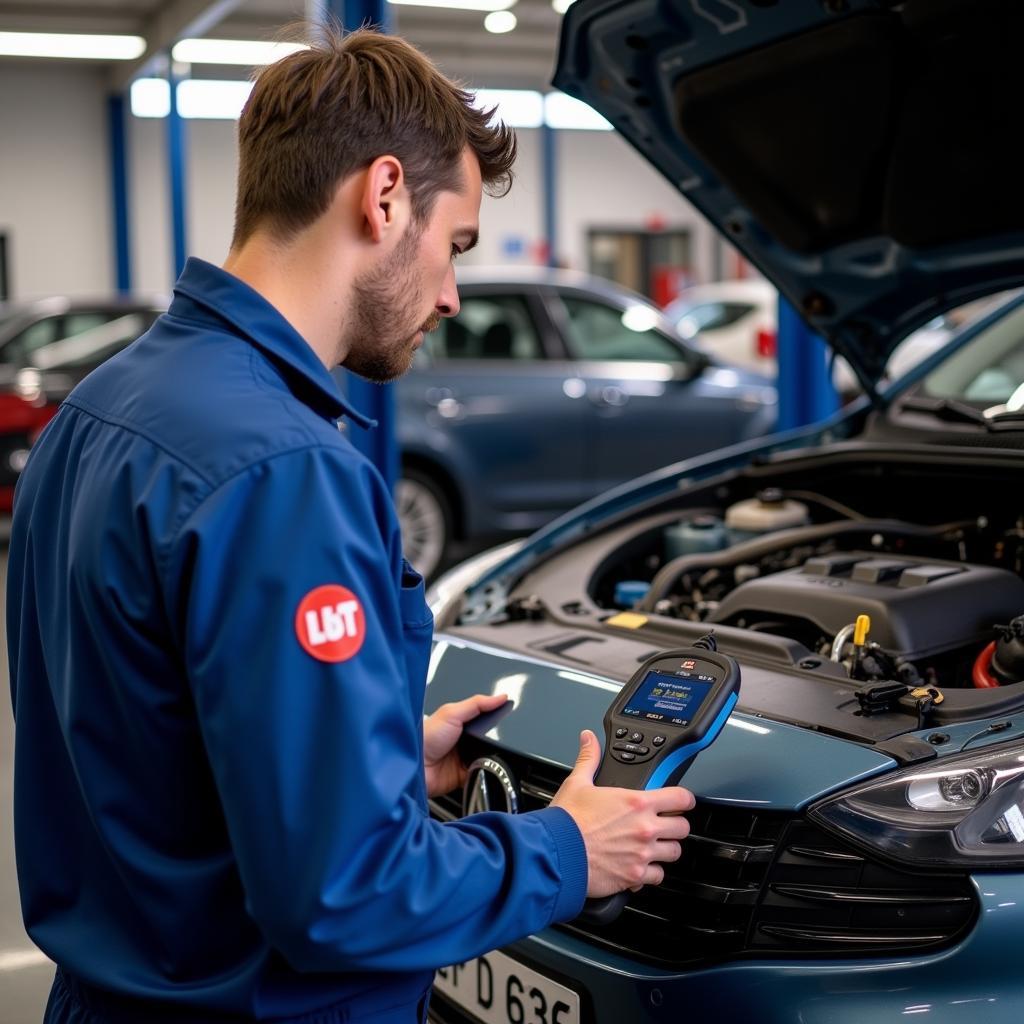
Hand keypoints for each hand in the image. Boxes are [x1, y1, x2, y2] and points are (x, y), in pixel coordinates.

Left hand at [423, 693, 508, 797]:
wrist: (416, 767)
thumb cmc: (425, 737)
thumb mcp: (452, 713)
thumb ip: (476, 704)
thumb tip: (499, 696)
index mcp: (461, 723)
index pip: (485, 717)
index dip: (497, 715)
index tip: (512, 712)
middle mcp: (464, 740)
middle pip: (491, 738)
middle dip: (497, 739)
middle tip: (502, 736)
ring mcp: (466, 758)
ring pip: (490, 756)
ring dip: (492, 756)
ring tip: (492, 752)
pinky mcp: (466, 775)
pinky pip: (484, 774)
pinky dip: (487, 772)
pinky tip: (486, 766)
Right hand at [550, 730, 694, 897]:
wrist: (556, 853)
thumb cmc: (567, 821)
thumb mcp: (577, 782)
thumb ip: (589, 759)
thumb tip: (588, 739)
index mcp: (637, 802)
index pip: (681, 798)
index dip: (684, 798)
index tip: (681, 801)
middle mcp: (645, 828)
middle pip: (683, 828)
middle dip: (675, 825)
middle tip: (664, 824)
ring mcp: (642, 853)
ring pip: (674, 853)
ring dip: (665, 849)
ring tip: (652, 846)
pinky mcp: (635, 876)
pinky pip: (658, 877)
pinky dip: (651, 873)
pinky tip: (639, 866)